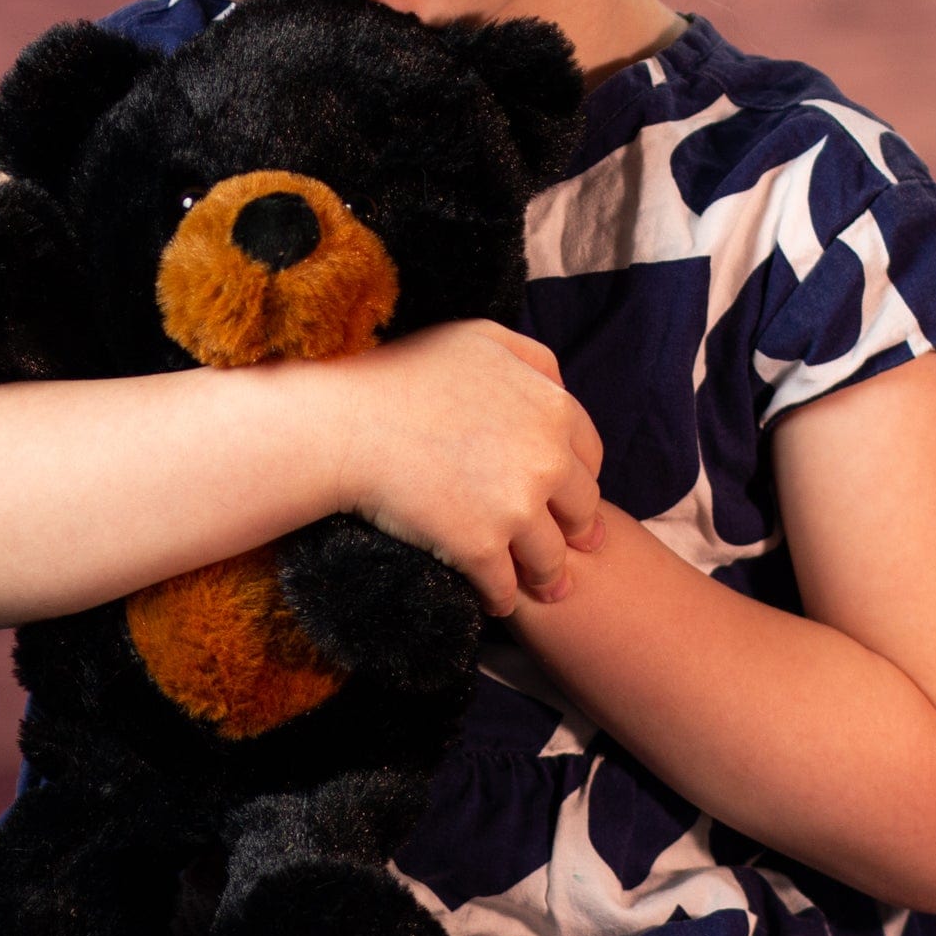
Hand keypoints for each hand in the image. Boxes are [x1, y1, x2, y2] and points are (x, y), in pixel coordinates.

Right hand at [321, 319, 605, 618]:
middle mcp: (547, 459)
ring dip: (545, 576)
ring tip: (537, 586)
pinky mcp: (479, 547)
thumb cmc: (405, 375)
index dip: (576, 479)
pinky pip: (504, 588)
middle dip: (571, 532)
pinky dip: (500, 598)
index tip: (563, 497)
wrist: (345, 425)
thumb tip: (559, 385)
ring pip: (550, 559)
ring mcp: (515, 506)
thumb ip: (531, 358)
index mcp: (553, 409)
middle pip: (580, 511)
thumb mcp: (479, 337)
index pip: (589, 458)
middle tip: (558, 548)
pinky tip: (493, 599)